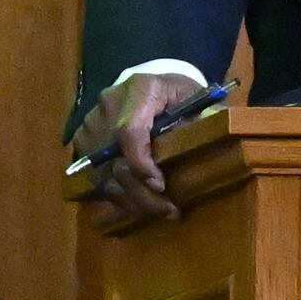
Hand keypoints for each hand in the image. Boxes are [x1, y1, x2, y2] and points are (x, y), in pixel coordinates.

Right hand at [76, 71, 202, 222]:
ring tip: (159, 212)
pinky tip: (139, 205)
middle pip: (115, 160)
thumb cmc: (179, 96)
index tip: (160, 186)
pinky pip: (95, 177)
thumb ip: (207, 119)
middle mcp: (109, 104)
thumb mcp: (198, 101)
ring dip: (131, 200)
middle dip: (141, 194)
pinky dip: (118, 195)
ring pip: (103, 175)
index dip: (141, 163)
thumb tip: (218, 142)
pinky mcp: (82, 141)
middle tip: (169, 211)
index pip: (129, 131)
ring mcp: (91, 124)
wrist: (153, 87)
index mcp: (140, 89)